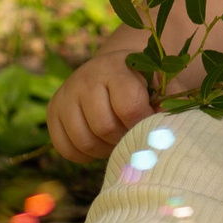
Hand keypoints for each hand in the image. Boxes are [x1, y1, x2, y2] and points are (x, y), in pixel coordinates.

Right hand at [47, 47, 155, 164]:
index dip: (143, 125)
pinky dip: (85, 155)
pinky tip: (100, 143)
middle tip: (134, 136)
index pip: (129, 107)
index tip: (152, 129)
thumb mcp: (159, 83)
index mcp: (116, 67)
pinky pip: (66, 149)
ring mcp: (65, 94)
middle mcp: (85, 77)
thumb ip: (169, 102)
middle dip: (124, 140)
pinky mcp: (52, 111)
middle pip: (104, 127)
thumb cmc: (140, 83)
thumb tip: (166, 130)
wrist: (109, 72)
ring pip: (84, 141)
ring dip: (105, 150)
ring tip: (119, 141)